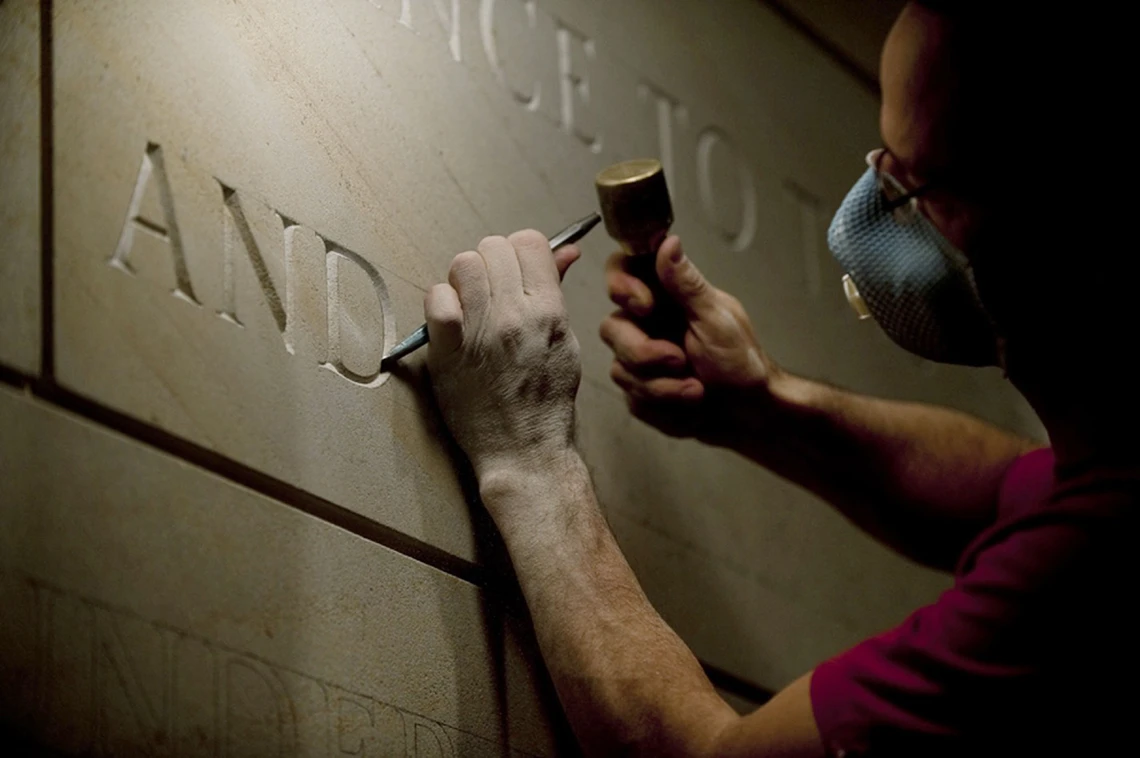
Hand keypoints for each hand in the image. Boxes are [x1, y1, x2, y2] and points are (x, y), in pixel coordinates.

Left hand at [425, 230, 582, 480]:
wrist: (524, 452)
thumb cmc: (545, 401)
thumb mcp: (564, 341)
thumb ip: (557, 291)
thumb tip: (564, 251)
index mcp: (549, 311)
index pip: (529, 242)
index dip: (518, 252)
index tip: (513, 272)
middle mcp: (516, 316)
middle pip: (493, 247)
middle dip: (490, 264)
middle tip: (489, 293)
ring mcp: (481, 332)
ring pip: (463, 264)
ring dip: (463, 280)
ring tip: (469, 306)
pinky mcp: (448, 352)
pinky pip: (436, 298)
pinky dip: (439, 301)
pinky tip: (449, 321)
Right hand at [600, 236, 779, 441]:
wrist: (747, 412)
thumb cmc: (740, 361)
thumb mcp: (716, 318)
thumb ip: (686, 283)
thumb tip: (669, 241)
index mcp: (665, 295)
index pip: (621, 271)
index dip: (621, 285)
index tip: (645, 306)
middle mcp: (645, 323)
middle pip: (611, 328)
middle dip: (645, 353)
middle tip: (681, 361)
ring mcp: (638, 359)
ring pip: (621, 369)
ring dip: (663, 386)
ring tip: (697, 389)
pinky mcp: (638, 390)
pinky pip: (631, 397)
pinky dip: (664, 404)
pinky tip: (688, 404)